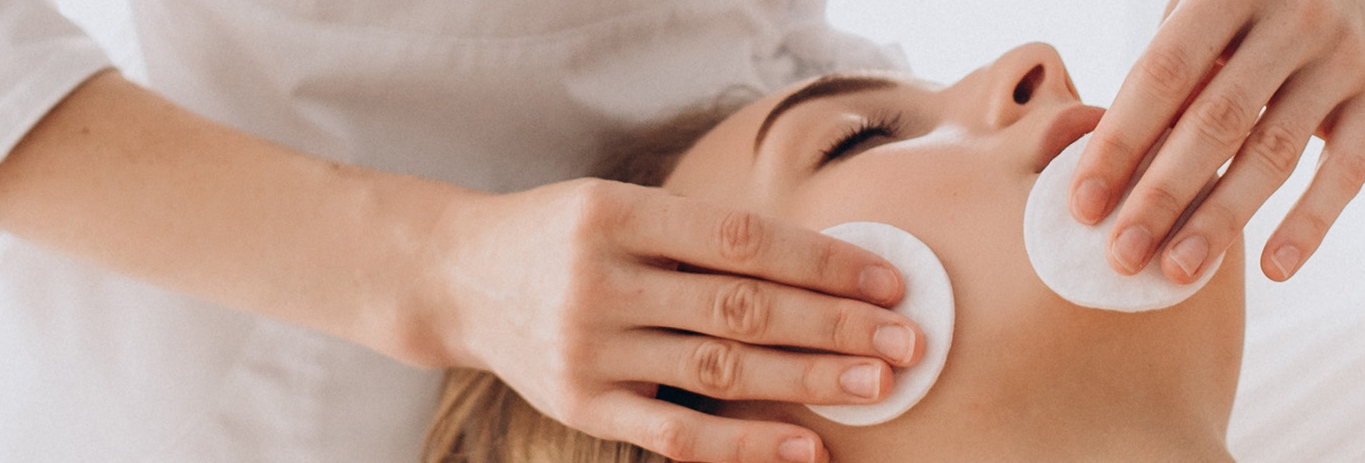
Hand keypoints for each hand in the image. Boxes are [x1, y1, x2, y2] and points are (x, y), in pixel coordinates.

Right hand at [426, 179, 922, 462]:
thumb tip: (825, 270)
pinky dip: (746, 443)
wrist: (457, 279)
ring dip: (809, 379)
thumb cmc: (564, 235)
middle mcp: (600, 281)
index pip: (742, 239)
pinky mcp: (582, 406)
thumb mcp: (621, 208)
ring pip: (720, 369)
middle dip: (834, 325)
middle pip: (742, 307)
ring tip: (877, 384)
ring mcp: (588, 348)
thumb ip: (701, 237)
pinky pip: (677, 433)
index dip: (822, 261)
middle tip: (907, 339)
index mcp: (617, 214)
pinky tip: (805, 446)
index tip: (888, 279)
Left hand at [1071, 0, 1364, 282]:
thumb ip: (1165, 69)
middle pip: (1216, 121)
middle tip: (1121, 256)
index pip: (1163, 75)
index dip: (1119, 143)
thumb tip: (1106, 165)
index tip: (1082, 207)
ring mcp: (1343, 56)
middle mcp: (1294, 18)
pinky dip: (1311, 223)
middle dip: (1162, 195)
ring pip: (1275, 152)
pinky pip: (1347, 170)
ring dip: (1222, 219)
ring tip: (1178, 270)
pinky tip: (1273, 270)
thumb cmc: (1246, 1)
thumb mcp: (1200, 6)